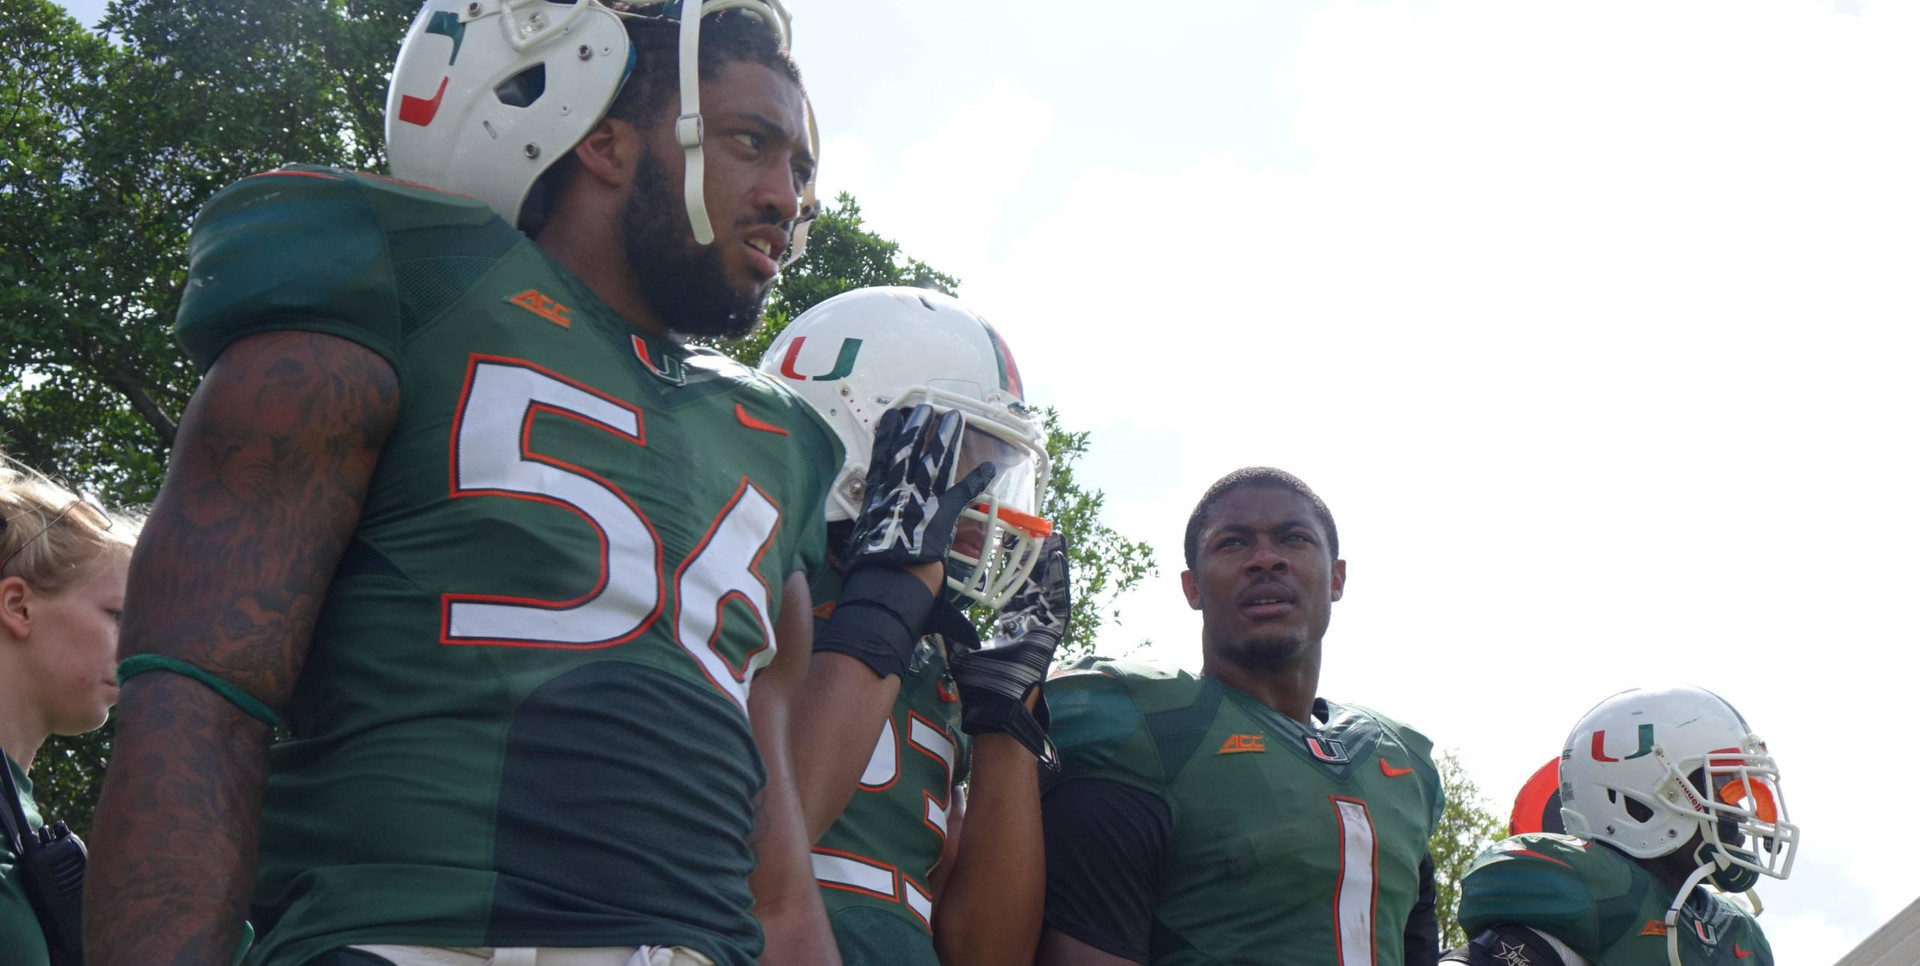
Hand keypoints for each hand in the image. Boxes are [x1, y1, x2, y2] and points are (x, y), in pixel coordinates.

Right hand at [845, 404, 996, 573]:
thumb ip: (872, 521)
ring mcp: (921, 498)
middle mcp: (898, 490)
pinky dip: (978, 479)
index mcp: (877, 496)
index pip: (882, 457)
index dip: (887, 435)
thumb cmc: (871, 565)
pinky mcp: (943, 513)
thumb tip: (872, 522)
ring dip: (945, 438)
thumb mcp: (863, 536)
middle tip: (925, 408)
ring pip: (934, 460)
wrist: (887, 581)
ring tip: (953, 417)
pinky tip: (990, 467)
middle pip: (908, 450)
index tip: (891, 416)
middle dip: (917, 427)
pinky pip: (964, 491)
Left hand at [950, 534, 1070, 766]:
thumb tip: (929, 614)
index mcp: (1010, 629)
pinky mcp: (1052, 633)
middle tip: (1028, 531)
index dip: (1008, 569)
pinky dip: (1060, 579)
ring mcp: (1042, 628)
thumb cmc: (982, 686)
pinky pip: (1059, 601)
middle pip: (1031, 584)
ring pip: (1048, 588)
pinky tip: (1059, 556)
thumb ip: (952, 632)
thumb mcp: (962, 651)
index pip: (1011, 592)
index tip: (1004, 547)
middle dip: (1030, 558)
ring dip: (1049, 562)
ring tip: (1049, 534)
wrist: (997, 709)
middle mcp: (1028, 625)